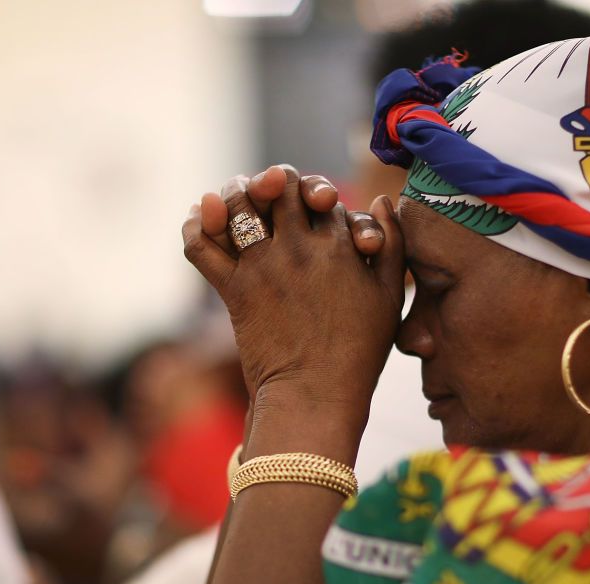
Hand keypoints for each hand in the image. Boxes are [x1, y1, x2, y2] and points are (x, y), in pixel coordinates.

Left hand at [182, 165, 404, 436]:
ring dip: (235, 194)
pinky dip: (196, 225)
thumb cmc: (360, 351)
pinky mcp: (235, 290)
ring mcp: (265, 267)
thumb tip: (382, 200)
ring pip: (238, 205)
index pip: (322, 196)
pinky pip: (202, 246)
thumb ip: (393, 243)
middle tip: (269, 188)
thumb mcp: (391, 295)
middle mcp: (302, 248)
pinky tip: (201, 216)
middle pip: (280, 187)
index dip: (317, 193)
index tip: (316, 206)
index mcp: (341, 247)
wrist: (317, 396)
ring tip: (235, 198)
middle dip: (274, 180)